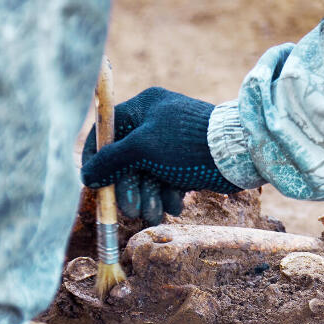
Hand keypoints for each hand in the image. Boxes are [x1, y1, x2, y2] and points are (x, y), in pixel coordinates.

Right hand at [81, 87, 240, 224]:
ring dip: (148, 198)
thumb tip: (86, 175)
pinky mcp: (186, 163)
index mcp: (142, 108)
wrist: (237, 155)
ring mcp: (171, 145)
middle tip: (131, 212)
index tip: (92, 183)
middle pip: (127, 161)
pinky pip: (166, 182)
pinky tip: (175, 206)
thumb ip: (110, 160)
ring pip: (147, 176)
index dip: (95, 159)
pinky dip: (168, 196)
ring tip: (155, 215)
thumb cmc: (186, 143)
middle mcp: (155, 124)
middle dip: (129, 189)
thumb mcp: (142, 148)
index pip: (106, 132)